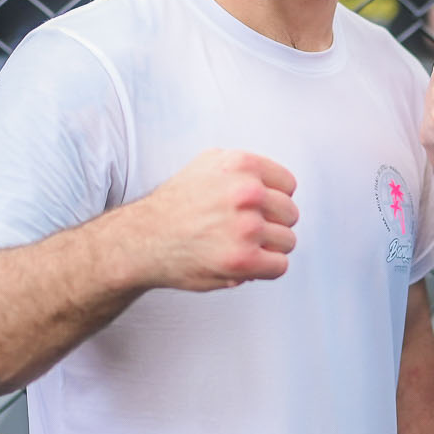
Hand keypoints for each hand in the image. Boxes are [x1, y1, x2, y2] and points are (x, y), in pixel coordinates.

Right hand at [123, 149, 298, 291]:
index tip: (254, 210)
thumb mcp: (208, 164)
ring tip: (240, 247)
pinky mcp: (243, 259)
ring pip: (287, 241)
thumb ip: (245, 167)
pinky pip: (280, 266)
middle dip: (271, 225)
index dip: (272, 200)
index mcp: (241, 165)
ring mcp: (246, 226)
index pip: (288, 185)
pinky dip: (264, 269)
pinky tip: (243, 264)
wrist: (142, 239)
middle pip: (290, 214)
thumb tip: (281, 185)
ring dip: (267, 249)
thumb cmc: (176, 205)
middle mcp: (246, 192)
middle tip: (243, 232)